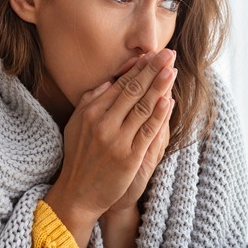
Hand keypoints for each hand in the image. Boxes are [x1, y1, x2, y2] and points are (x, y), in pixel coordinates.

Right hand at [43, 49, 175, 247]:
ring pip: (142, 107)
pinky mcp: (129, 157)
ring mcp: (116, 140)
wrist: (78, 193)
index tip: (152, 55)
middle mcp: (103, 123)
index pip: (119, 84)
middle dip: (152, 70)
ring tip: (172, 70)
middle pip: (133, 91)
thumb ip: (91, 101)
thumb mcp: (76, 124)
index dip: (138, 69)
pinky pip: (147, 131)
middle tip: (167, 54)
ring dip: (159, 87)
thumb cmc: (78, 157)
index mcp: (90, 112)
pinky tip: (168, 100)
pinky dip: (159, 115)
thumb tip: (110, 81)